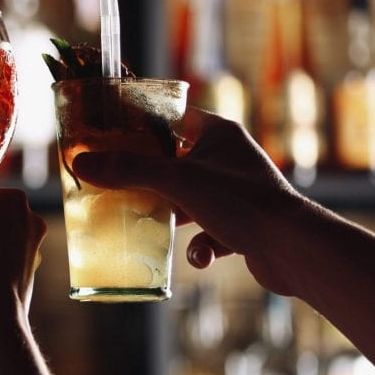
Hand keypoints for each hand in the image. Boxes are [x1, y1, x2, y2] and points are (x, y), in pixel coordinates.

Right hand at [71, 107, 308, 295]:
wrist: (294, 249)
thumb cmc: (240, 201)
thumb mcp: (175, 181)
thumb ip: (127, 170)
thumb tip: (81, 162)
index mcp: (218, 133)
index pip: (175, 117)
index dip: (145, 125)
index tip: (115, 137)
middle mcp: (230, 159)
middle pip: (177, 162)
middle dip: (150, 179)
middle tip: (119, 184)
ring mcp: (238, 193)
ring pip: (190, 200)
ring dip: (172, 217)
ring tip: (151, 225)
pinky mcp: (245, 226)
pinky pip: (210, 233)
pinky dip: (200, 246)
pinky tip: (199, 257)